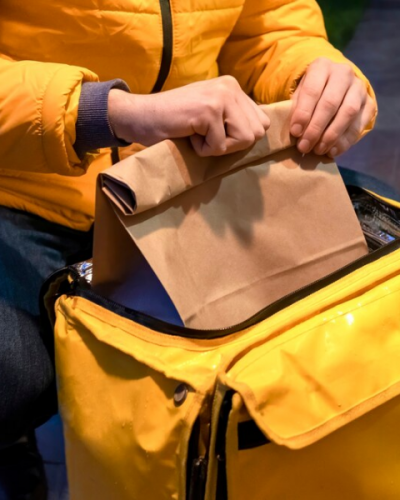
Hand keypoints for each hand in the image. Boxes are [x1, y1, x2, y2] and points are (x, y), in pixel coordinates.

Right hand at [108, 76, 269, 156]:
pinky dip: (202, 149)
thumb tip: (262, 132)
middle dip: (232, 143)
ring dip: (219, 146)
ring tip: (197, 133)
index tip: (215, 132)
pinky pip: (220, 147)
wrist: (139, 116)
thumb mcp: (211, 115)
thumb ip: (235, 118)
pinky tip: (187, 134)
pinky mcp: (208, 110)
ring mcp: (220, 97)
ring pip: (244, 139)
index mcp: (233, 87)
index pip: (262, 122)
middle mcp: (230, 86)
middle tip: (205, 134)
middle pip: (256, 133)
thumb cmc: (173, 122)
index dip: (239, 137)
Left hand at [290, 57, 375, 157]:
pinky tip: (333, 151)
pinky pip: (359, 124)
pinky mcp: (369, 103)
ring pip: (348, 112)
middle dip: (316, 128)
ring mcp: (359, 88)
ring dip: (331, 135)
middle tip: (304, 146)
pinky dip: (345, 141)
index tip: (295, 132)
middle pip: (330, 103)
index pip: (312, 90)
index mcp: (321, 67)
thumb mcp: (298, 94)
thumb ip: (295, 109)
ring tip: (318, 150)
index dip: (303, 113)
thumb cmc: (310, 92)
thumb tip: (296, 133)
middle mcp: (343, 74)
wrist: (333, 84)